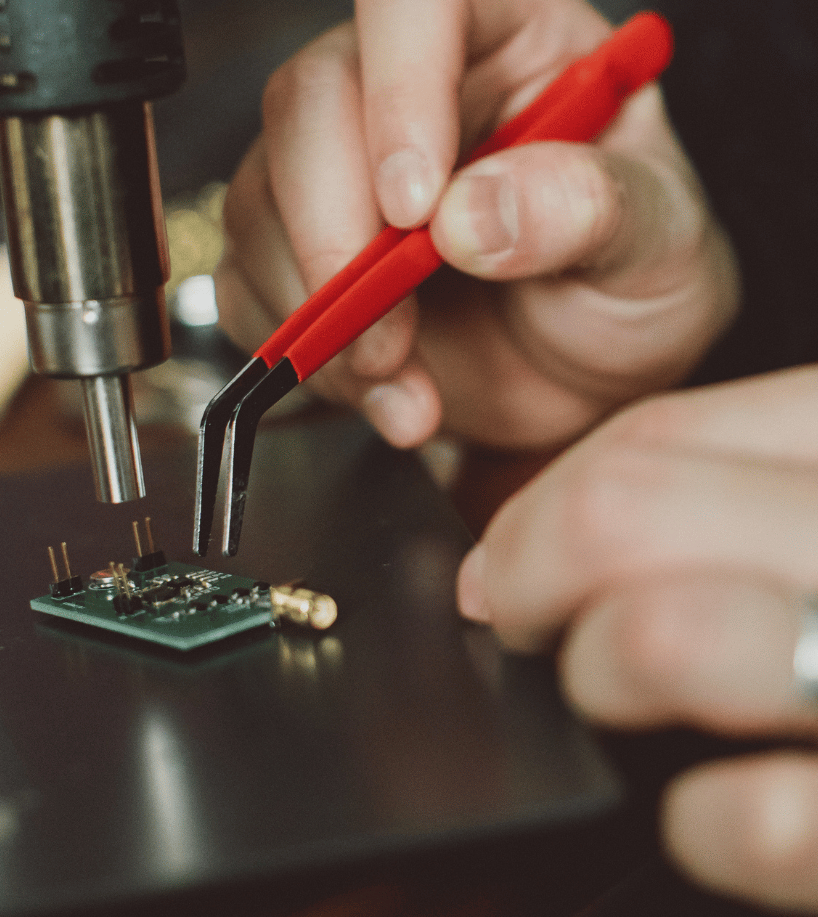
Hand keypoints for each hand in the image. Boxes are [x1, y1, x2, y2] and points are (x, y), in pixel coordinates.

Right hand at [215, 0, 737, 450]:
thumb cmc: (631, 289)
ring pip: (262, 199)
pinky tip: (382, 391)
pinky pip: (250, 286)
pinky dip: (306, 358)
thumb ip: (587, 211)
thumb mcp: (659, 246)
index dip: (399, 93)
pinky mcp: (299, 255)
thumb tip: (473, 213)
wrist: (587, 382)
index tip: (415, 211)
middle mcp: (403, 92)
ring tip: (404, 381)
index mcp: (503, 40)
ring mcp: (339, 174)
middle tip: (389, 329)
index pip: (413, 2)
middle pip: (308, 100)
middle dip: (333, 230)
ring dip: (320, 314)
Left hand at [458, 366, 817, 911]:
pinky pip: (754, 817)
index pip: (653, 438)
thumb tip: (514, 554)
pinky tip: (718, 810)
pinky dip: (700, 823)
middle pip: (622, 513)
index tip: (506, 562)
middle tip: (533, 625)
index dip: (539, 507)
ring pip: (662, 637)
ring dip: (602, 679)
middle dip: (534, 579)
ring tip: (623, 701)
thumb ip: (706, 501)